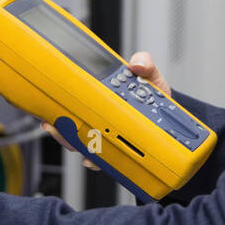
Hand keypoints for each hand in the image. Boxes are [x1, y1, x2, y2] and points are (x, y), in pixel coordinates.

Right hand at [40, 51, 171, 169]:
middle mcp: (100, 116)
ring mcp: (107, 133)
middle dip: (59, 127)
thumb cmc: (155, 94)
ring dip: (71, 143)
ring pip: (81, 141)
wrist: (172, 118)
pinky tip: (91, 160)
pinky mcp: (117, 150)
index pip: (77, 99)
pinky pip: (101, 158)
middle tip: (55, 126)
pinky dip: (93, 161)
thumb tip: (135, 64)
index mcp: (103, 96)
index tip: (52, 103)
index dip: (61, 102)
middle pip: (72, 123)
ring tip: (71, 143)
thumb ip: (145, 64)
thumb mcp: (151, 76)